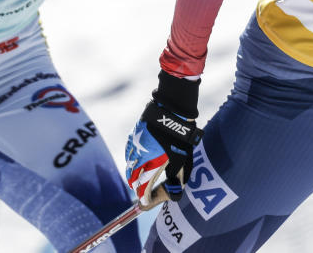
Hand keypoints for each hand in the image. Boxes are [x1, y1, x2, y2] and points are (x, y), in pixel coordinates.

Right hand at [125, 71, 202, 201]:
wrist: (173, 111)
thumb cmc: (181, 137)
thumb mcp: (182, 160)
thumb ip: (176, 178)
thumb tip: (173, 194)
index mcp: (152, 164)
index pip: (142, 189)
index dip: (144, 197)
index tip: (146, 201)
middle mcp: (140, 157)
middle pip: (132, 178)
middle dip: (137, 186)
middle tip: (143, 190)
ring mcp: (135, 146)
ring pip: (129, 164)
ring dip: (134, 172)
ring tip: (141, 176)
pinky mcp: (133, 136)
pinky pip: (129, 152)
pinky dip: (133, 159)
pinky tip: (140, 158)